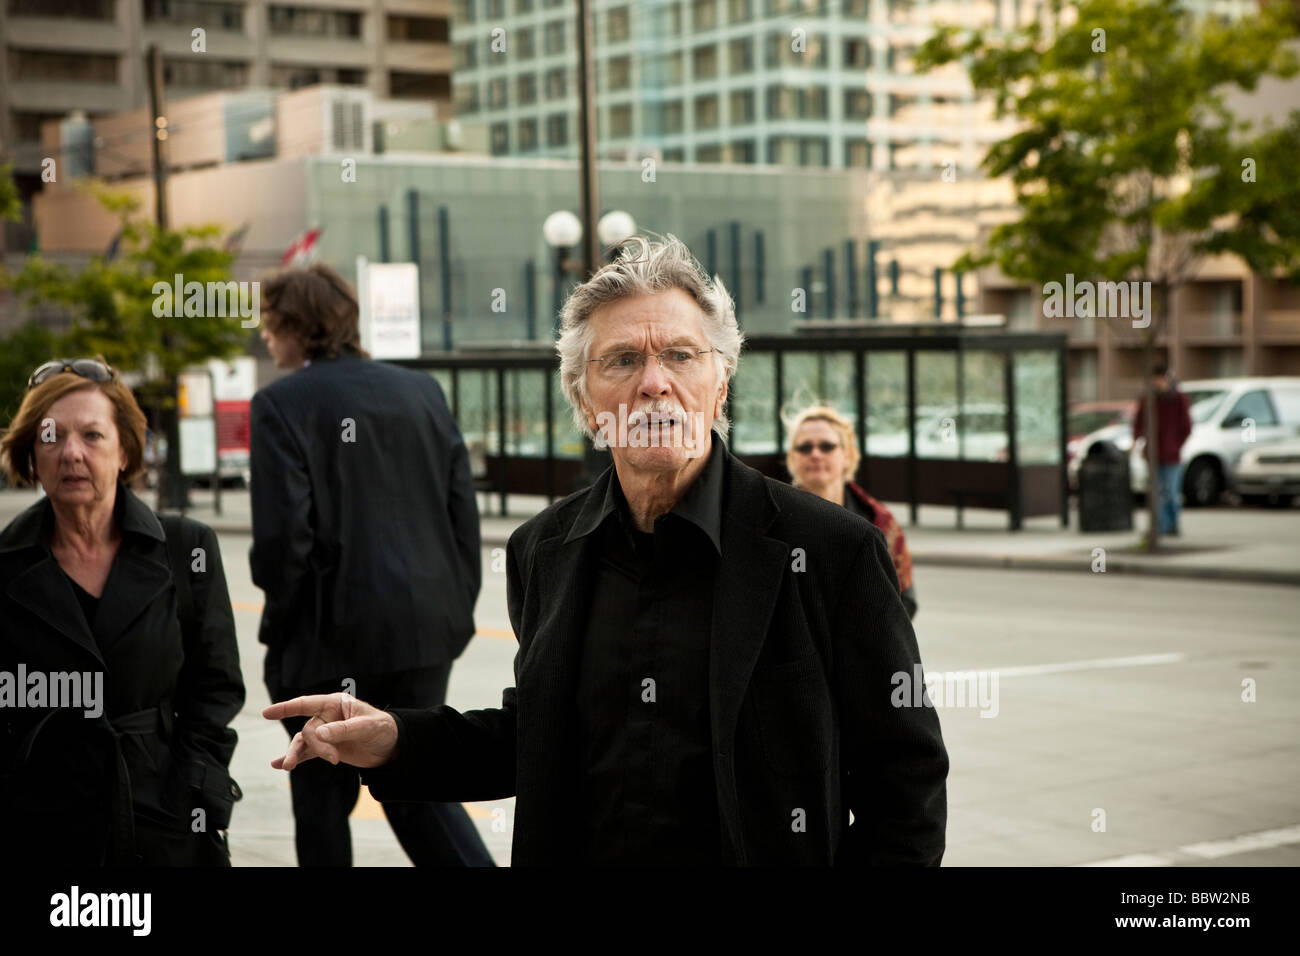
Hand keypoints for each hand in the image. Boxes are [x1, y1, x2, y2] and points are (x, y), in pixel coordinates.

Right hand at [262, 694, 397, 770]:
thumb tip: (318, 733)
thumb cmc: (382, 729)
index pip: (306, 704)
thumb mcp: (366, 727)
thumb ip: (342, 730)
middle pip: (309, 730)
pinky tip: (278, 765)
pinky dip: (295, 758)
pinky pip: (307, 753)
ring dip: (295, 754)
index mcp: (335, 704)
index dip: (286, 708)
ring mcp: (325, 733)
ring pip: (303, 742)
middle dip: (318, 746)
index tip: (267, 713)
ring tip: (287, 767)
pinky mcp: (327, 748)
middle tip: (335, 758)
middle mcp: (327, 716)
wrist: (391, 747)